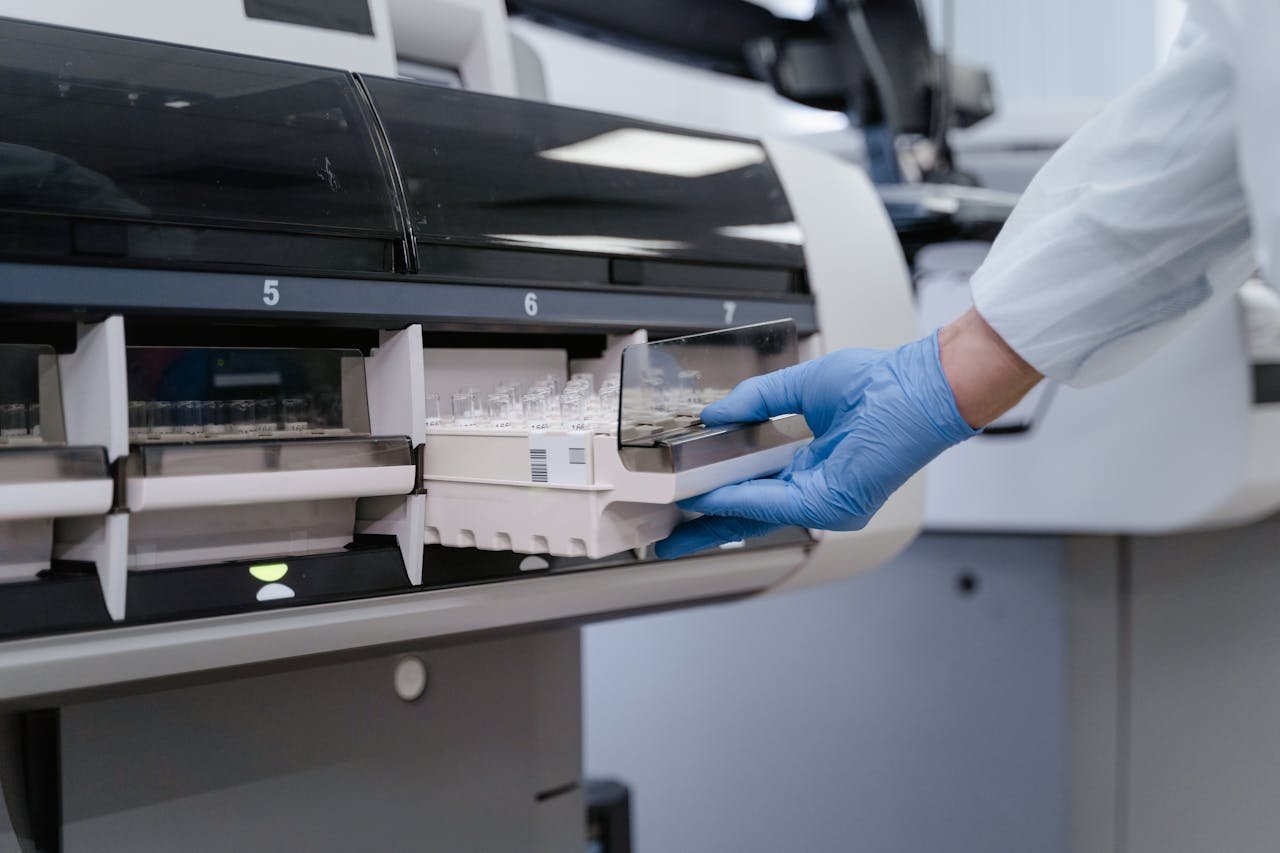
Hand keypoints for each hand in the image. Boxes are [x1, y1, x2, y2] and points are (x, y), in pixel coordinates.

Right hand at [654, 330, 980, 558]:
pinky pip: (774, 505)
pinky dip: (739, 502)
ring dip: (712, 515)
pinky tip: (710, 498)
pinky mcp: (832, 502)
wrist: (920, 386)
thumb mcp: (801, 387)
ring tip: (674, 512)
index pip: (751, 486)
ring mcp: (823, 500)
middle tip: (665, 531)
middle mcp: (814, 487)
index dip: (714, 491)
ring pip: (755, 514)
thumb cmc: (881, 383)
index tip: (681, 491)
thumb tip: (713, 413)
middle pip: (747, 513)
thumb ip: (755, 401)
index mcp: (808, 463)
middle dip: (703, 524)